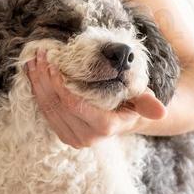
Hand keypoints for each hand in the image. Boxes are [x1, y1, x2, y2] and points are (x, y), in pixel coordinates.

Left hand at [24, 48, 166, 148]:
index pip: (74, 106)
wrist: (121, 118)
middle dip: (44, 79)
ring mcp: (73, 138)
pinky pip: (46, 111)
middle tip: (39, 55)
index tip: (52, 64)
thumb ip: (146, 103)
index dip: (60, 86)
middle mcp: (87, 138)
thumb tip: (161, 112)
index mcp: (105, 127)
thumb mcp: (139, 99)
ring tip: (33, 61)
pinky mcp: (62, 134)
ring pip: (48, 108)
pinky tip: (33, 74)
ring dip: (37, 84)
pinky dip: (37, 92)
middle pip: (58, 106)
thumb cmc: (130, 102)